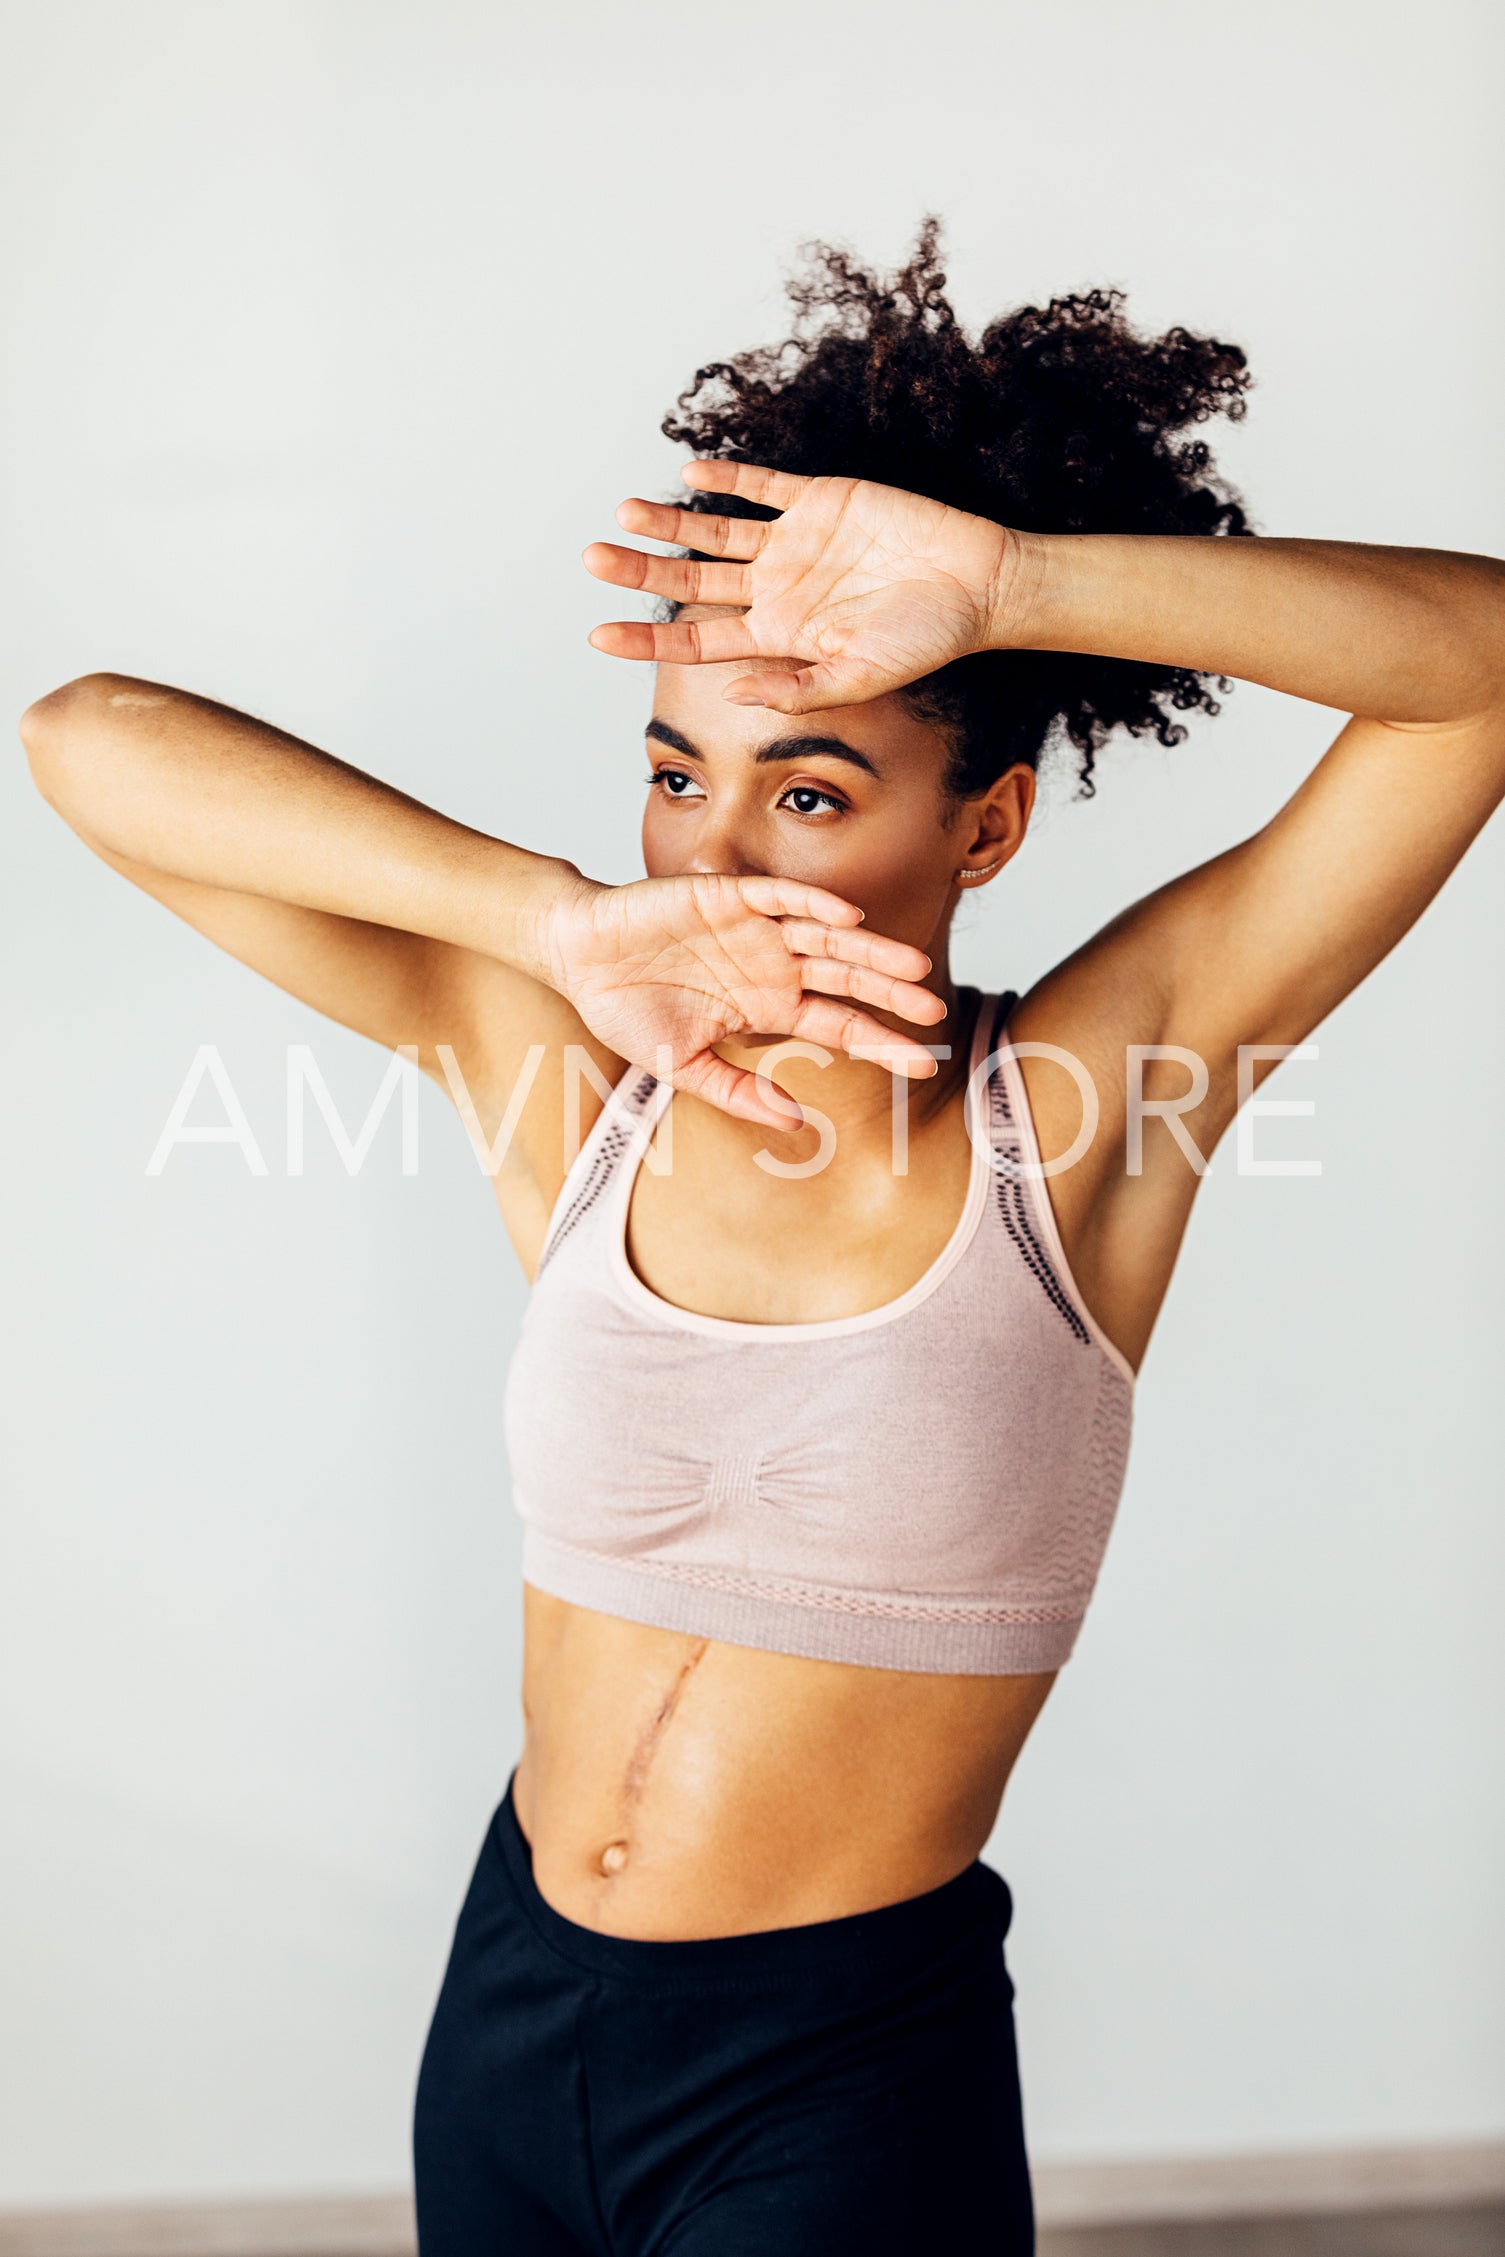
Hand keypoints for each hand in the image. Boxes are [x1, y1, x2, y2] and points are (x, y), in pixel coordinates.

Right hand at [543, 870, 944, 1127]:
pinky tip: (849, 919)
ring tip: (912, 968)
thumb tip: (796, 1123)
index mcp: (769, 1007)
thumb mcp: (683, 1067)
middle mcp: (773, 967)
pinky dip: (813, 904)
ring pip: (828, 938)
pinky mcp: (729, 896)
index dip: (880, 1042)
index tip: (922, 1063)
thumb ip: (737, 1092)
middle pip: (847, 980)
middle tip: (935, 1013)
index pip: (839, 1024)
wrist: (578, 958)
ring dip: (870, 951)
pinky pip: (781, 897)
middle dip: (891, 995)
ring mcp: (755, 930)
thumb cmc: (627, 1009)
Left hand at [583, 462, 1028, 712]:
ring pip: (714, 531)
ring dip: (669, 523)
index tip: (597, 636)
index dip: (646, 639)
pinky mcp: (822, 500)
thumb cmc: (927, 641)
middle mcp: (777, 590)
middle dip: (640, 572)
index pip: (695, 641)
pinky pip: (763, 486)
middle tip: (591, 559)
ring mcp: (796, 544)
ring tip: (624, 513)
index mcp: (778, 637)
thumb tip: (729, 693)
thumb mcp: (859, 678)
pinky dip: (728, 477)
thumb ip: (794, 689)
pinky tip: (689, 472)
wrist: (979, 586)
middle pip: (691, 580)